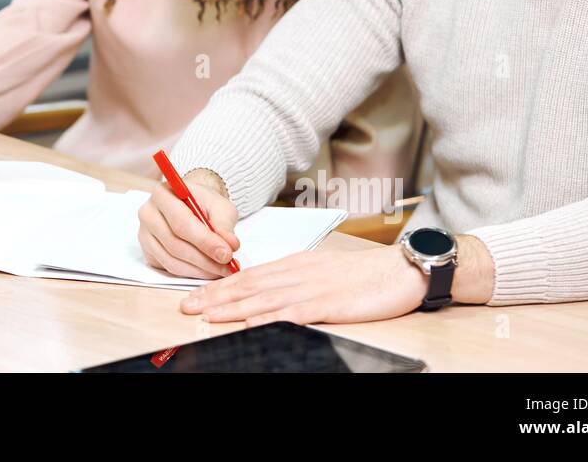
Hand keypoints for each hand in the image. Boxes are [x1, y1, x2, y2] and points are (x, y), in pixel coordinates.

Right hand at [138, 169, 240, 278]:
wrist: (191, 205)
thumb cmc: (204, 204)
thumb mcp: (220, 206)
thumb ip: (225, 224)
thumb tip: (230, 244)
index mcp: (162, 194)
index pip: (181, 222)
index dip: (205, 241)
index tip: (227, 253)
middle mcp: (148, 214)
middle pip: (175, 244)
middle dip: (205, 259)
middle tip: (228, 266)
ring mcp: (144, 235)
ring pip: (172, 261)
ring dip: (200, 270)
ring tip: (222, 270)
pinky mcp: (148, 253)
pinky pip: (169, 269)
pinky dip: (191, 273)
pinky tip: (207, 270)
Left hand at [180, 245, 427, 325]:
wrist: (400, 270)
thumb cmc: (364, 274)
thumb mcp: (322, 271)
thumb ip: (295, 279)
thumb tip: (268, 291)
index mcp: (295, 264)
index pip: (249, 275)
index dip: (220, 286)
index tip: (196, 295)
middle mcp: (298, 272)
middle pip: (249, 285)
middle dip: (215, 296)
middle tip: (187, 306)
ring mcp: (312, 288)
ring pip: (263, 298)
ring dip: (232, 308)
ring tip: (207, 315)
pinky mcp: (329, 303)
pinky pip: (293, 312)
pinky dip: (269, 318)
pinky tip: (250, 324)